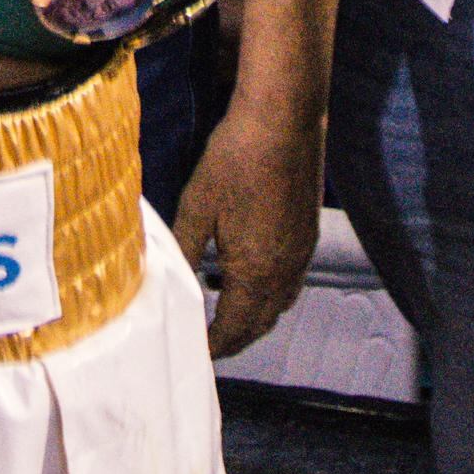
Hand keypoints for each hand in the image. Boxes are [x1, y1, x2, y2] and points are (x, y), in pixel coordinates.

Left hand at [168, 98, 322, 357]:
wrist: (283, 121)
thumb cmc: (235, 160)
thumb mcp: (197, 206)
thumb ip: (182, 249)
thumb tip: (165, 280)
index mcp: (255, 272)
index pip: (235, 328)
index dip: (215, 345)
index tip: (197, 352)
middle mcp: (285, 272)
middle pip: (261, 323)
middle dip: (236, 337)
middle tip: (209, 340)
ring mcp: (301, 253)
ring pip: (280, 303)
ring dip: (254, 315)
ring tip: (223, 305)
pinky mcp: (308, 233)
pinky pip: (291, 280)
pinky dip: (270, 290)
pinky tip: (247, 268)